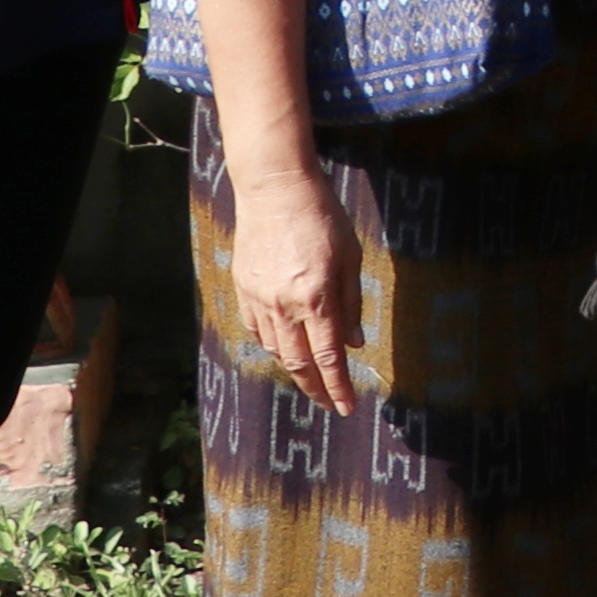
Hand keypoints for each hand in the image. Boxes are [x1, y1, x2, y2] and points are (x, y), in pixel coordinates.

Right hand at [224, 167, 360, 413]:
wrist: (273, 188)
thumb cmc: (322, 216)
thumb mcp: (350, 256)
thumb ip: (351, 302)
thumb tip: (354, 342)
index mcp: (315, 297)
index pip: (328, 357)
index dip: (338, 386)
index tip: (347, 408)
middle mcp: (283, 305)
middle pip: (298, 363)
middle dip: (315, 388)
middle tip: (329, 403)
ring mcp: (258, 298)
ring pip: (275, 349)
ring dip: (294, 367)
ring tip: (311, 376)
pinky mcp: (242, 288)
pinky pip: (256, 329)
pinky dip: (271, 344)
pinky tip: (283, 347)